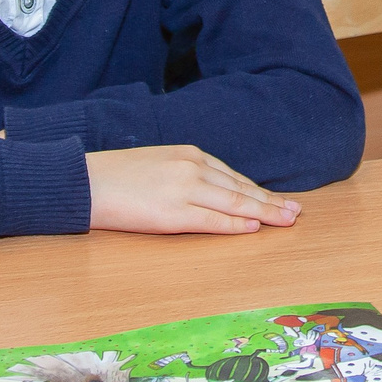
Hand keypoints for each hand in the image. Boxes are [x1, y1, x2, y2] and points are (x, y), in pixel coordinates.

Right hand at [86, 145, 300, 234]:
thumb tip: (213, 192)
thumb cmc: (116, 176)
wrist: (85, 181)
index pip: (233, 176)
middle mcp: (192, 167)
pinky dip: (237, 224)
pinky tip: (254, 228)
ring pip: (235, 203)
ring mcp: (184, 188)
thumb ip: (186, 174)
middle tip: (296, 212)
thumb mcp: (159, 164)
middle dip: (271, 201)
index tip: (279, 199)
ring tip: (286, 220)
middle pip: (241, 189)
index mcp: (189, 154)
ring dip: (264, 213)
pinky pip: (213, 220)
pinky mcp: (173, 212)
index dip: (258, 190)